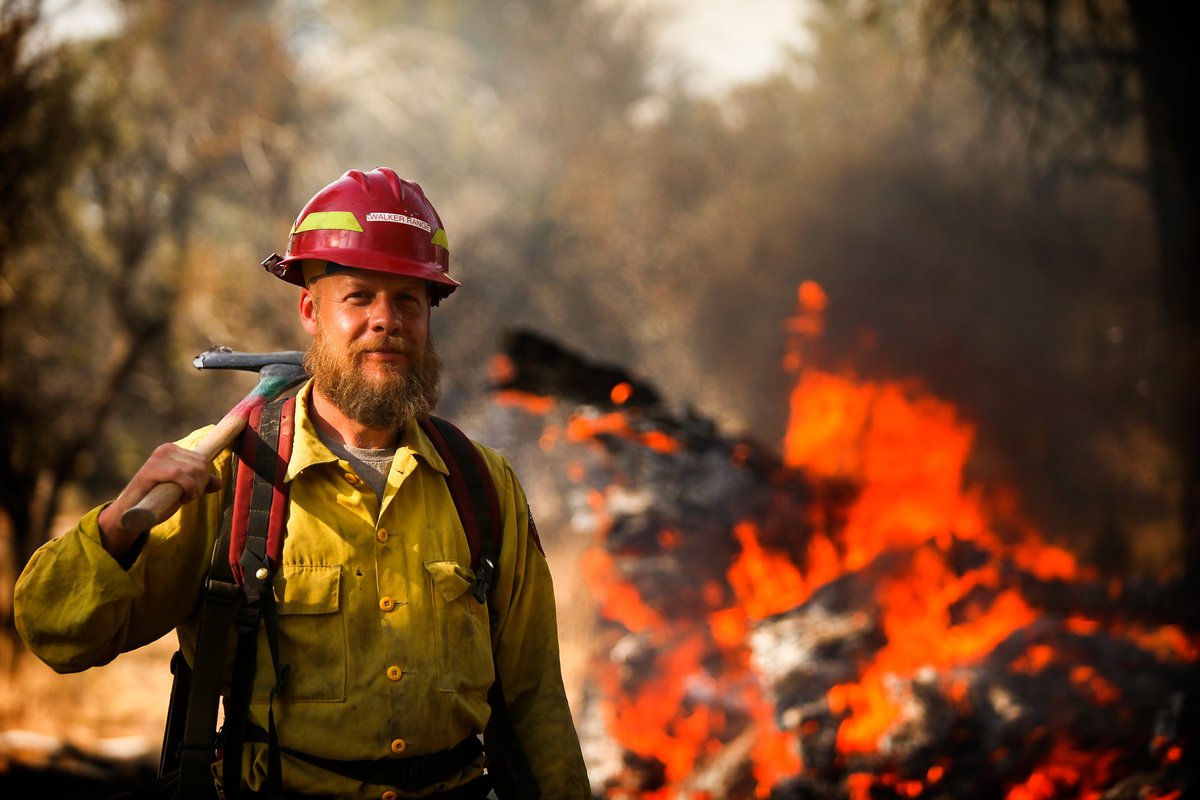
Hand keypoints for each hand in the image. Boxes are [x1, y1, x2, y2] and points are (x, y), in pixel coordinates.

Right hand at [97, 443, 221, 557]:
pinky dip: (187, 488)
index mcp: (173, 450)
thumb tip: (219, 483)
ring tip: (182, 498)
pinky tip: (183, 499)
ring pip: (193, 469)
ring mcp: (156, 459)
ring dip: (194, 489)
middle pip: (200, 465)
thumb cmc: (158, 499)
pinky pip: (179, 474)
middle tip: (188, 497)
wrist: (132, 514)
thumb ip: (200, 484)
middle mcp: (165, 449)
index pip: (202, 459)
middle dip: (200, 485)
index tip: (195, 491)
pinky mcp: (149, 470)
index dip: (204, 478)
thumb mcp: (183, 490)